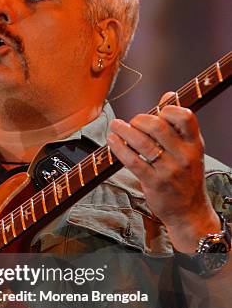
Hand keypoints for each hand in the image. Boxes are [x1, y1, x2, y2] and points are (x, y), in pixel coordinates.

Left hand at [107, 93, 219, 250]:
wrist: (189, 211)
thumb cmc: (187, 177)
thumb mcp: (190, 150)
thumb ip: (178, 125)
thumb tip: (168, 96)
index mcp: (194, 144)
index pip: (185, 117)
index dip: (168, 109)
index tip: (156, 111)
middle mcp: (184, 155)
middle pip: (158, 127)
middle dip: (139, 120)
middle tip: (132, 122)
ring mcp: (169, 170)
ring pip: (142, 143)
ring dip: (124, 131)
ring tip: (115, 126)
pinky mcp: (153, 182)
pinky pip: (132, 161)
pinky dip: (119, 148)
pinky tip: (112, 141)